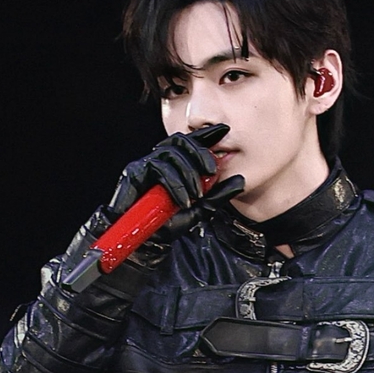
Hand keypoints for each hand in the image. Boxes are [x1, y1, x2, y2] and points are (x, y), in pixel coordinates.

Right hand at [105, 124, 241, 219]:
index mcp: (173, 166)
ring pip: (170, 153)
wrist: (144, 242)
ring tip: (197, 195)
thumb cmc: (166, 225)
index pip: (189, 142)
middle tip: (213, 170)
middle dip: (200, 153)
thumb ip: (217, 195)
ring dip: (188, 174)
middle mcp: (158, 161)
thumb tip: (240, 181)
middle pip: (180, 142)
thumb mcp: (198, 210)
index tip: (224, 130)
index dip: (205, 134)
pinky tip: (184, 199)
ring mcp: (145, 165)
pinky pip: (158, 168)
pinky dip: (174, 184)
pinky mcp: (134, 173)